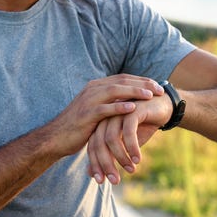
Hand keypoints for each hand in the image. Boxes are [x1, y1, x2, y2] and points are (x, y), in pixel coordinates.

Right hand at [45, 74, 163, 157]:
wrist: (56, 137)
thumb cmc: (78, 126)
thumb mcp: (95, 111)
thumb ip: (109, 103)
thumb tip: (128, 102)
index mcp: (96, 87)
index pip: (123, 78)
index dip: (141, 81)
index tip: (157, 85)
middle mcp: (92, 90)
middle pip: (122, 81)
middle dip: (142, 84)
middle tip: (160, 89)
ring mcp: (88, 101)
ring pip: (115, 91)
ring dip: (134, 92)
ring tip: (150, 95)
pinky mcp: (86, 115)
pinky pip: (105, 109)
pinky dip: (119, 107)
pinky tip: (133, 108)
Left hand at [87, 94, 171, 183]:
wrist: (162, 107)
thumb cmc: (142, 126)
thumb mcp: (124, 145)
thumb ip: (108, 157)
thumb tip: (91, 175)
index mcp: (101, 125)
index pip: (92, 146)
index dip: (95, 164)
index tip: (100, 181)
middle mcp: (107, 118)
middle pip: (99, 143)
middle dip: (106, 164)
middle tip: (115, 180)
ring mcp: (118, 112)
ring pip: (112, 138)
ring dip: (121, 157)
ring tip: (131, 170)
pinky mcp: (132, 110)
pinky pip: (128, 132)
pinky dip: (132, 147)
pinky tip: (138, 159)